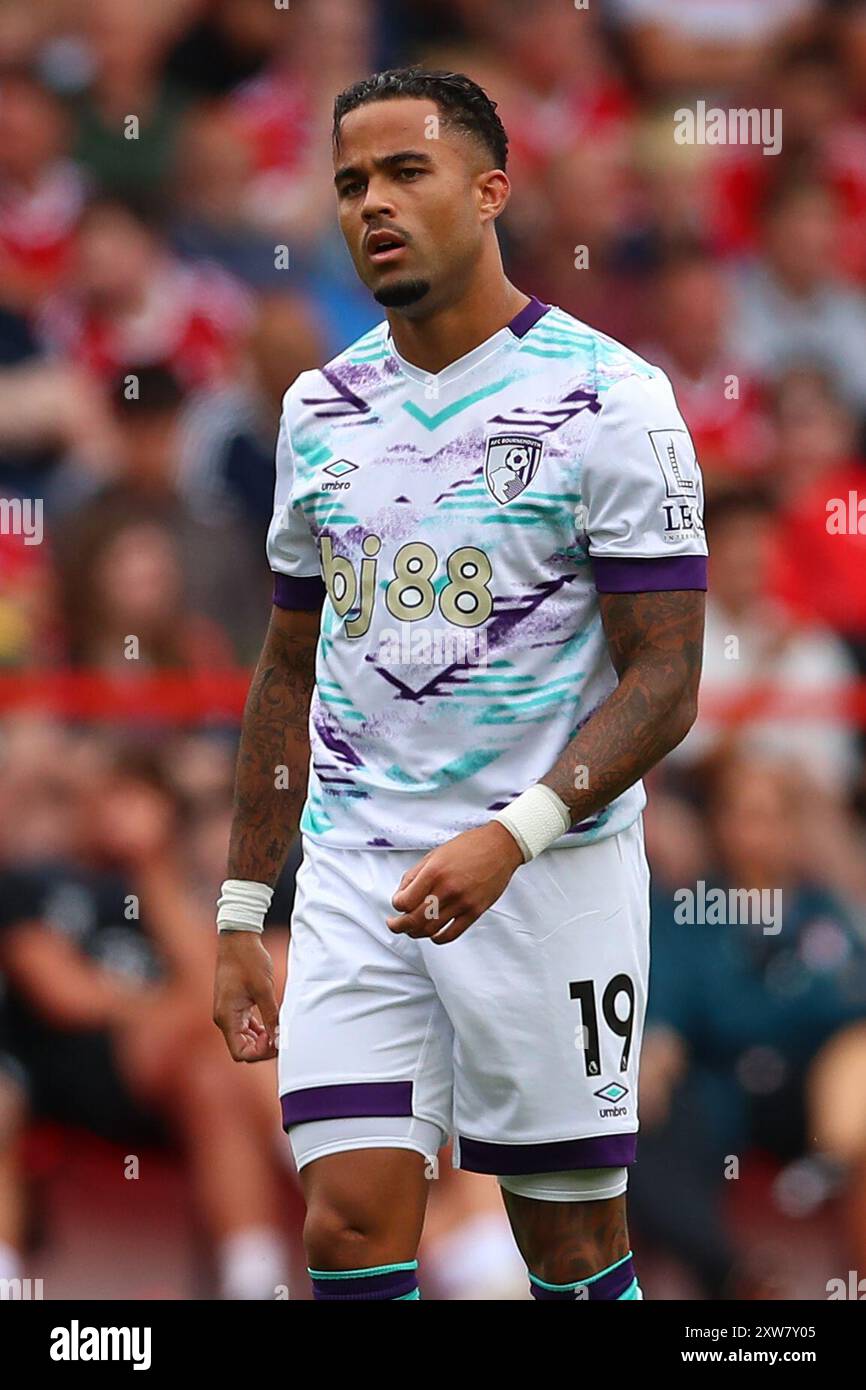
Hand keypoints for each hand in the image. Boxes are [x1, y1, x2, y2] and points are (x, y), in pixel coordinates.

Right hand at [213, 932, 278, 1060]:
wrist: (237, 938)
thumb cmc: (249, 960)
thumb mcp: (264, 989)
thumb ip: (272, 1017)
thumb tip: (280, 1039)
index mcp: (228, 1017)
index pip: (240, 1053)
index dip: (260, 1053)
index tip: (276, 1040)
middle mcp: (224, 1018)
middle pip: (242, 1048)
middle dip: (263, 1048)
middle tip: (281, 1037)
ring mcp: (228, 1012)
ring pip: (244, 1039)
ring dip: (261, 1039)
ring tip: (279, 1030)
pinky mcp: (234, 1005)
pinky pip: (245, 1026)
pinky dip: (258, 1029)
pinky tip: (272, 1022)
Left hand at [385, 821, 524, 945]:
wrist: (500, 847)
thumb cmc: (468, 847)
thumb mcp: (436, 854)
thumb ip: (415, 874)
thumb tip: (401, 895)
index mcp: (434, 872)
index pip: (405, 901)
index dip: (396, 905)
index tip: (397, 904)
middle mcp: (447, 889)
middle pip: (414, 919)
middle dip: (399, 925)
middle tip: (394, 924)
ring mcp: (462, 902)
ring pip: (430, 929)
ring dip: (416, 933)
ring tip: (412, 929)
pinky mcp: (475, 911)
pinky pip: (451, 934)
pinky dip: (437, 938)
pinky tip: (433, 934)